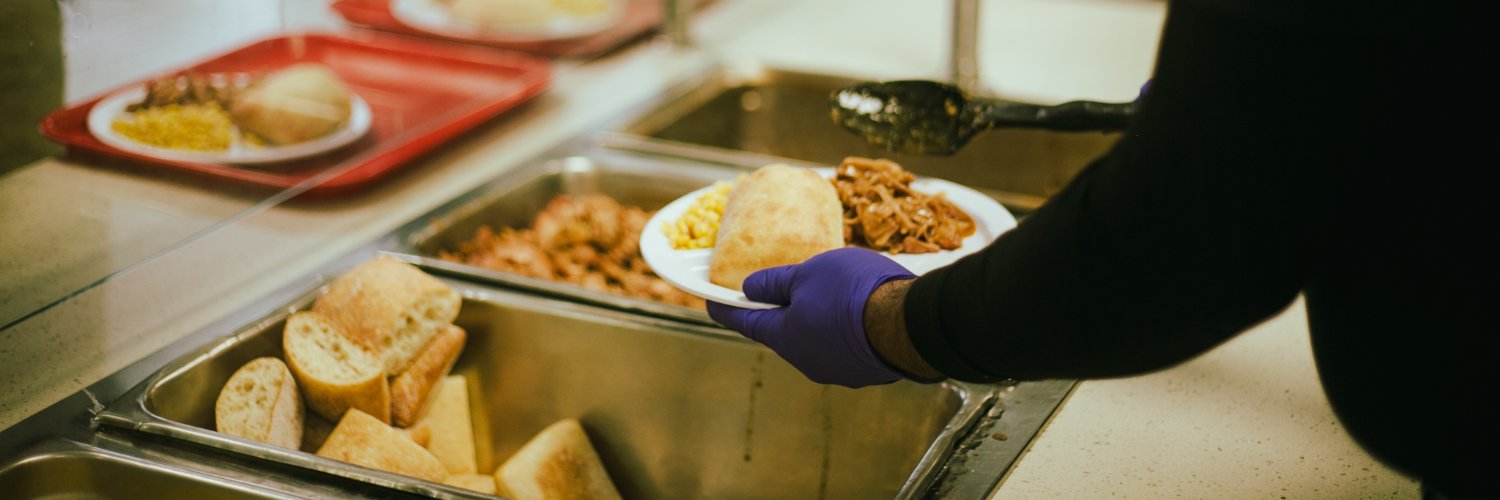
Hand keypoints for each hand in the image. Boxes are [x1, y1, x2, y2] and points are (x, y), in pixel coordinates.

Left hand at [706, 247, 914, 387]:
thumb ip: (776, 282)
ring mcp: (838, 371)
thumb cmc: (854, 293)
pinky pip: (844, 346)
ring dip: (816, 318)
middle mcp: (808, 361)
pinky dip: (842, 328)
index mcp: (786, 338)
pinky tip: (857, 309)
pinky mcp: (866, 371)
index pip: (746, 322)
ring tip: (833, 292)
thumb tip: (750, 288)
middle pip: (784, 332)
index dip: (727, 309)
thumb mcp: (808, 273)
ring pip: (816, 339)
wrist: (911, 322)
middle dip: (781, 310)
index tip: (711, 301)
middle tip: (785, 286)